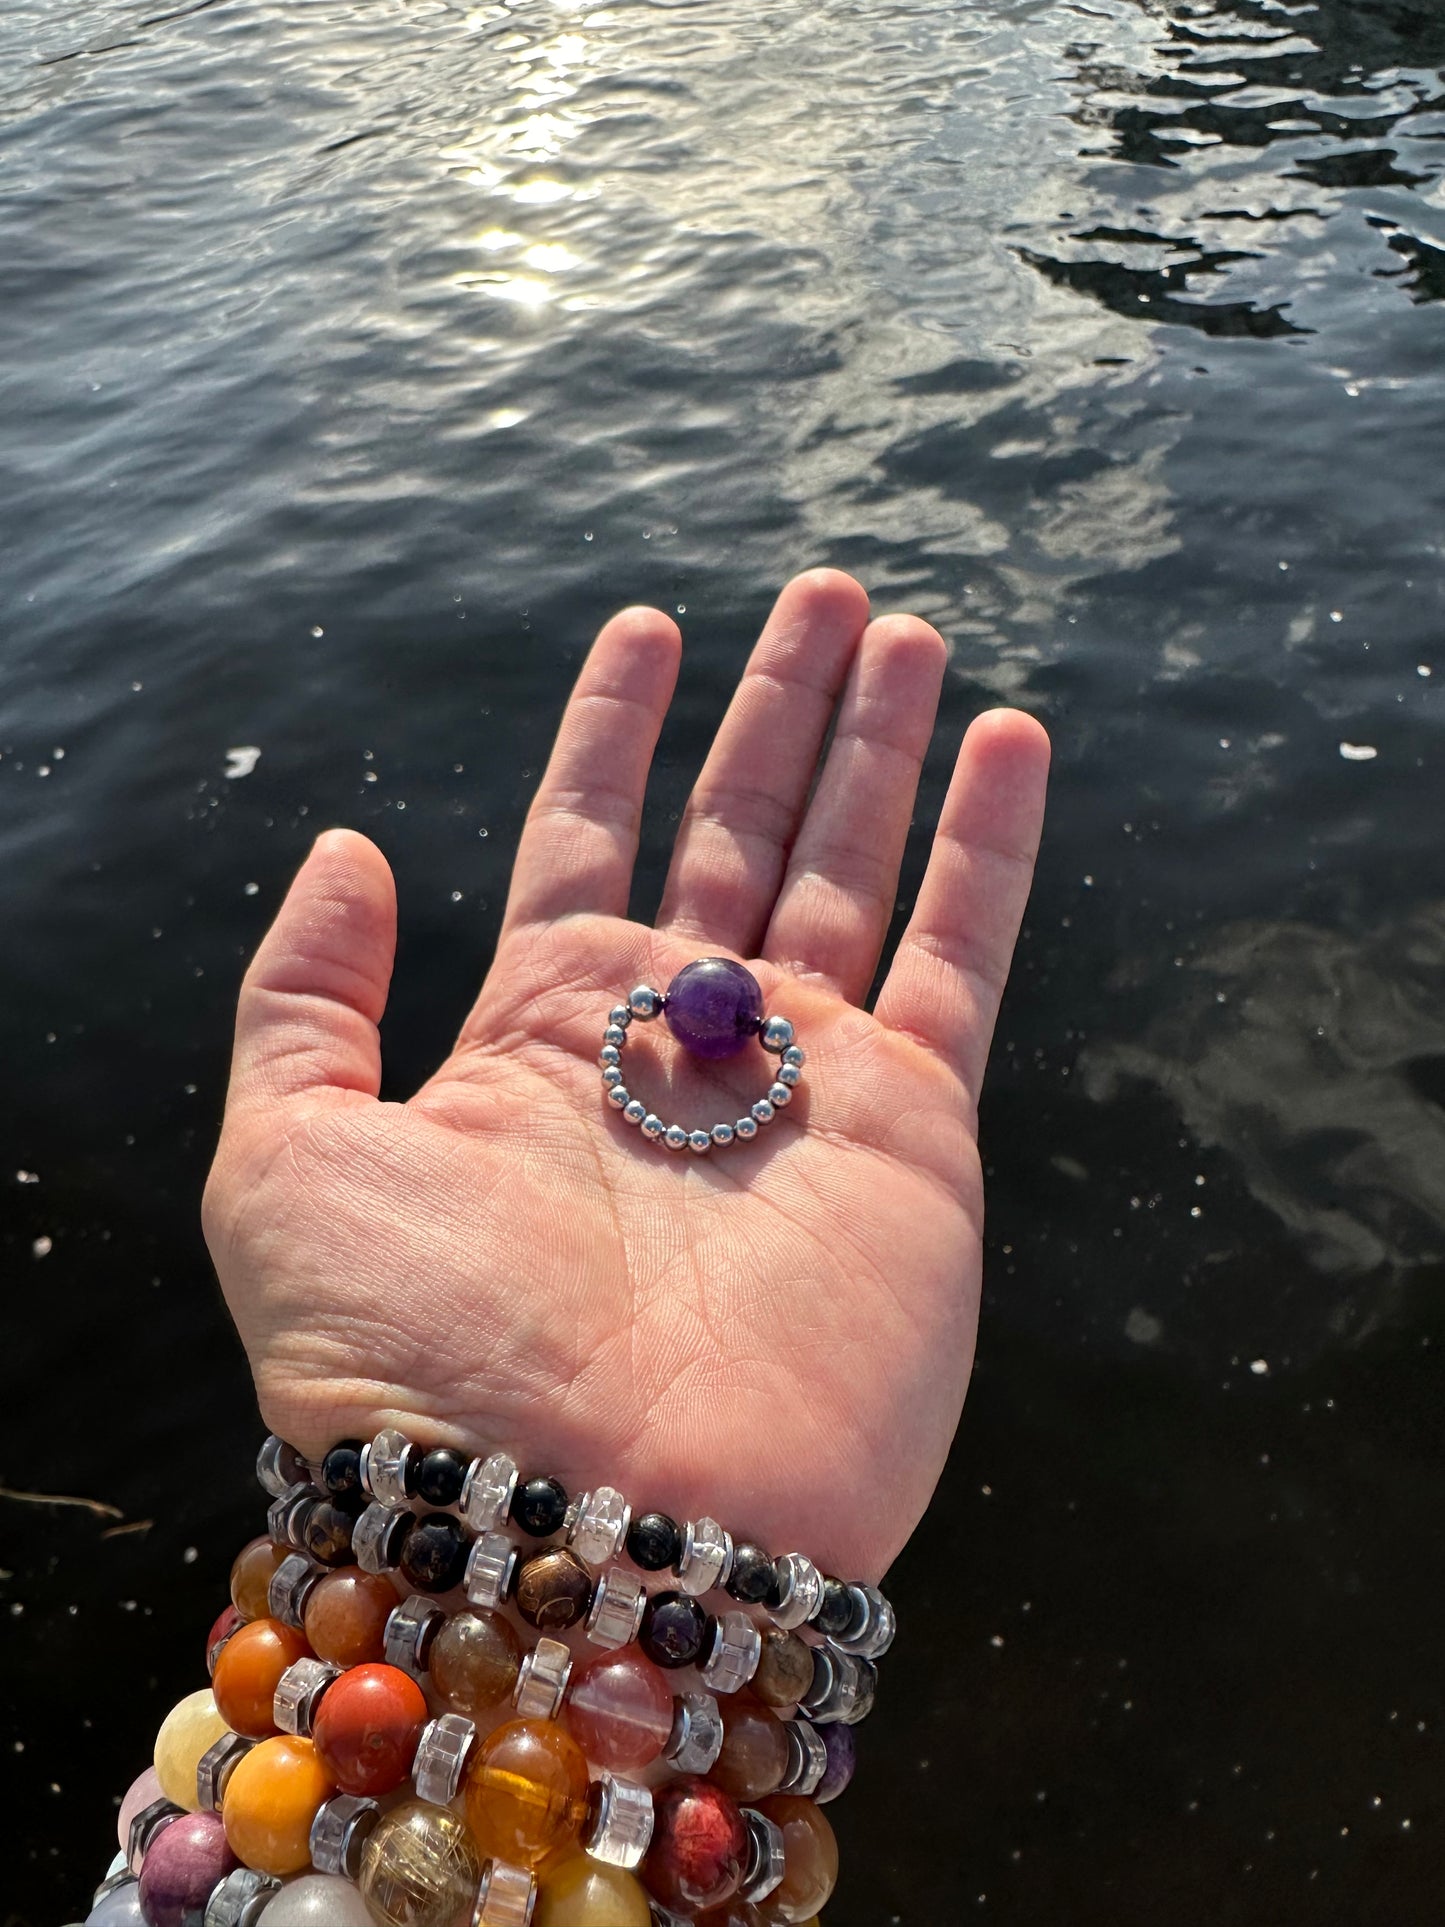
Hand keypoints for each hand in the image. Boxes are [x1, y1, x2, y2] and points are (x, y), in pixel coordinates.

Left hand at [202, 570, 1048, 1580]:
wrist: (579, 1527)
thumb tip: (348, 847)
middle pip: (737, 827)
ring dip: (880, 748)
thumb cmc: (412, 1368)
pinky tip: (1010, 742)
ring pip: (853, 866)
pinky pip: (964, 957)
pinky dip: (990, 848)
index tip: (646, 621)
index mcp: (542, 1031)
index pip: (588, 832)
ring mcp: (803, 1082)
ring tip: (905, 630)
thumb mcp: (288, 1161)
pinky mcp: (912, 1131)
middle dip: (779, 711)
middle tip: (824, 593)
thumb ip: (306, 995)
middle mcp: (679, 1044)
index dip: (616, 725)